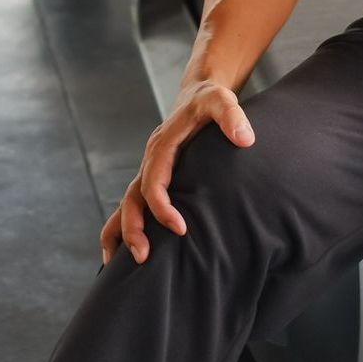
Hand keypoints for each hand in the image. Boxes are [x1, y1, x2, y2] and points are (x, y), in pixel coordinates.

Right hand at [99, 81, 254, 264]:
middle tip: (144, 258)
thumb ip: (233, 117)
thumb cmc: (211, 99)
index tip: (180, 229)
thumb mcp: (222, 100)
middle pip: (131, 198)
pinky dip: (125, 225)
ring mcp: (151, 168)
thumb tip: (246, 140)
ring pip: (126, 204)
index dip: (161, 207)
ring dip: (121, 232)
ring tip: (116, 267)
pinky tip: (127, 250)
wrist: (199, 93)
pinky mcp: (156, 175)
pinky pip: (135, 202)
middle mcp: (151, 159)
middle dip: (133, 228)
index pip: (153, 182)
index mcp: (162, 146)